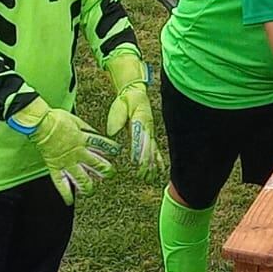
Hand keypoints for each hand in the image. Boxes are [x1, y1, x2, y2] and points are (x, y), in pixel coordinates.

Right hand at [12, 100, 120, 205]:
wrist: (42, 123)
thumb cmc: (57, 119)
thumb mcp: (78, 121)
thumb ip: (88, 131)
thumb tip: (96, 135)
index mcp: (85, 140)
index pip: (104, 146)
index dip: (112, 150)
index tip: (116, 153)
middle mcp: (79, 154)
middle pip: (97, 165)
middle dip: (106, 171)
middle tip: (110, 174)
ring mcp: (68, 163)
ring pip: (82, 179)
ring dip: (89, 186)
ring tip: (92, 190)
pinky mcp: (56, 168)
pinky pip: (61, 184)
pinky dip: (66, 194)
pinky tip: (70, 201)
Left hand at [105, 54, 162, 178]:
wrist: (136, 94)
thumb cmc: (127, 100)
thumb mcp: (120, 105)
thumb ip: (117, 118)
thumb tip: (112, 132)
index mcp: (141, 120)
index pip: (141, 137)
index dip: (139, 150)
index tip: (136, 161)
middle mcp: (148, 128)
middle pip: (149, 147)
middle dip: (146, 162)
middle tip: (141, 174)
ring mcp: (151, 133)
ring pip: (153, 151)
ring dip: (151, 164)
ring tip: (149, 177)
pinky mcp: (150, 136)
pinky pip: (156, 150)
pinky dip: (158, 161)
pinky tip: (160, 170)